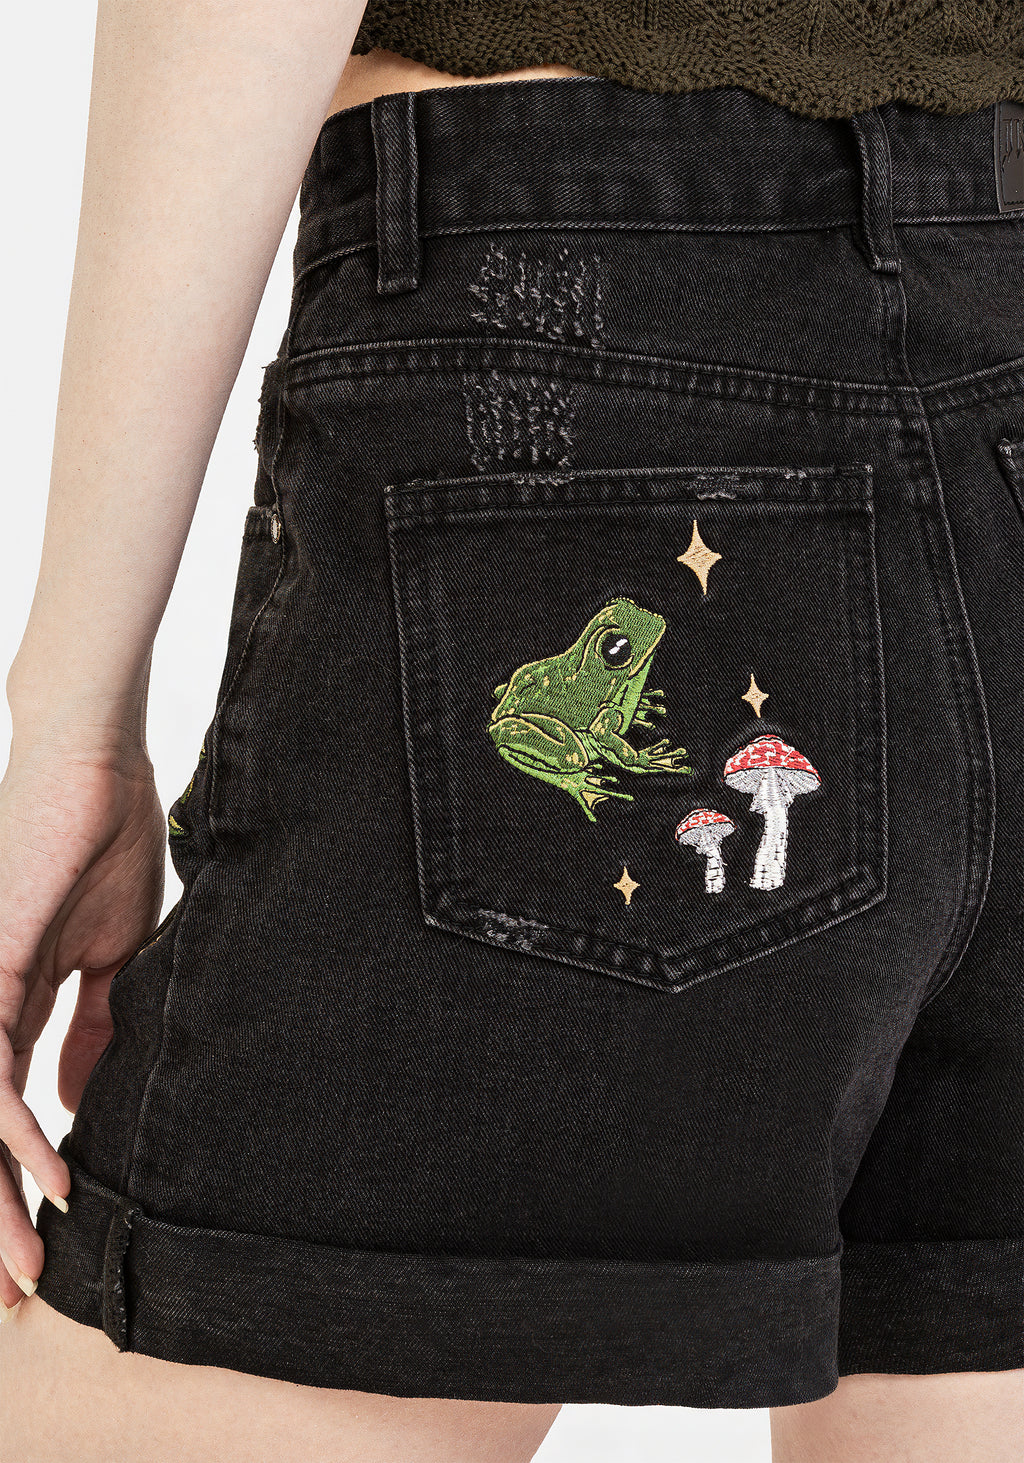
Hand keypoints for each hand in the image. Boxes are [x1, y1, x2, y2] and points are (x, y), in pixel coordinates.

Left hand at [0, 739, 165, 1314]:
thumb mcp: (115, 952)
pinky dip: (13, 1132)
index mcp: (10, 1001)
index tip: (44, 1242)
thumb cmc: (104, 837)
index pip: (3, 1112)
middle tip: (7, 1294)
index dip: (16, 1182)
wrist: (93, 760)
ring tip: (16, 1270)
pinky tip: (42, 1179)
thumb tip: (80, 1099)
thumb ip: (94, 1025)